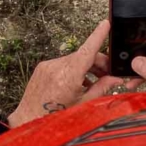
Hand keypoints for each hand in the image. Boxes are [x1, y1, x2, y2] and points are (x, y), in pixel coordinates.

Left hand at [7, 20, 136, 127]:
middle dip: (98, 63)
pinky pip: (62, 64)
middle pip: (83, 56)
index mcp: (69, 76)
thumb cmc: (56, 117)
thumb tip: (115, 79)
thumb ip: (101, 88)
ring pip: (73, 60)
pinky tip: (77, 84)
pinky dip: (72, 70)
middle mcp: (56, 67)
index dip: (98, 36)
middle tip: (109, 74)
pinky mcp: (42, 67)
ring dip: (85, 68)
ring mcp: (47, 66)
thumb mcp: (84, 103)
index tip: (105, 24)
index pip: (87, 51)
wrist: (29, 121)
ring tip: (92, 84)